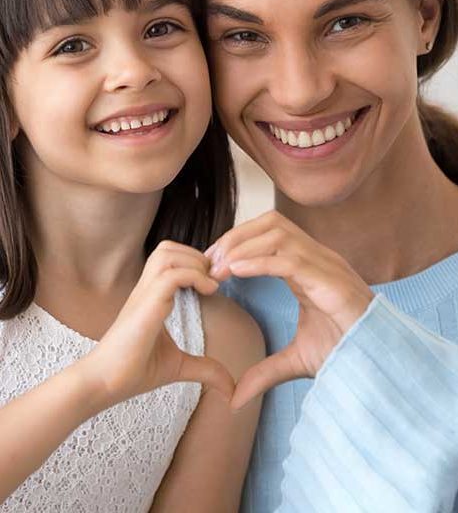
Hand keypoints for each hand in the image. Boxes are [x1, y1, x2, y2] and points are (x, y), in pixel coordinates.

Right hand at [82, 241, 233, 408]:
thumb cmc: (133, 372)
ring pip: (167, 253)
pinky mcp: (145, 305)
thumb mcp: (178, 366)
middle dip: (197, 255)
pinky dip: (194, 276)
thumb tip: (231, 389)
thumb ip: (205, 369)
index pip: (170, 258)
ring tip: (210, 283)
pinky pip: (170, 275)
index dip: (195, 262)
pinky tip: (208, 292)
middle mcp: (146, 289)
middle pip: (168, 247)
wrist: (103, 384)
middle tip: (215, 279)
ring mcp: (144, 294)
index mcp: (151, 296)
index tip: (215, 281)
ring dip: (195, 262)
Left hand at [205, 211, 373, 408]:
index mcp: (309, 266)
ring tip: (218, 268)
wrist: (378, 365)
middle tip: (209, 262)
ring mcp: (327, 266)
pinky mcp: (331, 282)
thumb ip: (265, 371)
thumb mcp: (296, 360)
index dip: (238, 240)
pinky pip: (290, 260)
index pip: (269, 232)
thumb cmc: (346, 352)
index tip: (211, 263)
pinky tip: (236, 271)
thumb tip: (235, 398)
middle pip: (271, 222)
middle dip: (236, 236)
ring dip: (243, 245)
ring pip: (279, 234)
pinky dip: (260, 261)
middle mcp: (318, 258)